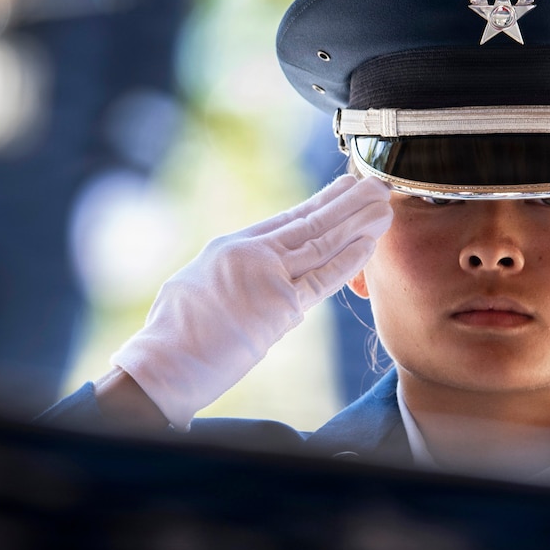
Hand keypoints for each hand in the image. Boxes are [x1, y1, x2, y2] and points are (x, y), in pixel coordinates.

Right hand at [109, 174, 391, 426]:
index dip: (321, 202)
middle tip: (376, 187)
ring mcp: (267, 277)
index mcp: (231, 246)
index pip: (287, 219)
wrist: (165, 363)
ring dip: (358, 224)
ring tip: (383, 207)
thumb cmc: (175, 335)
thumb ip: (231, 273)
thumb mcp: (198, 285)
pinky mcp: (280, 306)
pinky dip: (349, 260)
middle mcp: (251, 254)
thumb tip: (251, 272)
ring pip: (322, 243)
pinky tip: (370, 244)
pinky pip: (323, 279)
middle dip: (347, 204)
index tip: (345, 188)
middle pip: (311, 223)